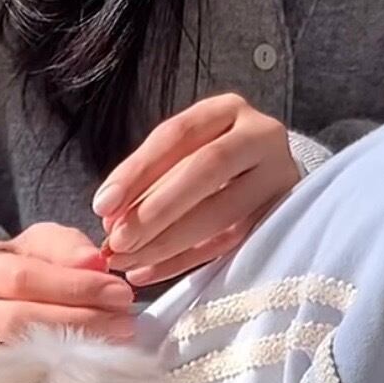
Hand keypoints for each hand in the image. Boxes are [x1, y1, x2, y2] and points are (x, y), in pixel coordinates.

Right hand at [0, 222, 135, 365]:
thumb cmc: (13, 274)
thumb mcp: (35, 247)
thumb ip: (65, 247)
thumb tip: (95, 262)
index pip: (22, 278)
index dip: (74, 286)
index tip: (119, 292)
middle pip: (19, 321)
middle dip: (80, 319)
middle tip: (124, 320)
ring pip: (18, 357)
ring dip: (75, 349)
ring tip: (115, 341)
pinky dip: (59, 376)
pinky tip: (89, 367)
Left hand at [93, 95, 299, 286]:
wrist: (269, 177)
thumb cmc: (213, 165)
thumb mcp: (184, 154)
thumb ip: (149, 179)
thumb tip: (110, 217)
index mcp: (227, 110)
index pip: (177, 134)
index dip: (137, 171)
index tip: (103, 205)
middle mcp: (259, 136)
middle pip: (205, 169)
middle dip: (154, 210)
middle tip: (119, 240)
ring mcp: (277, 178)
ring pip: (221, 212)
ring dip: (167, 242)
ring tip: (129, 261)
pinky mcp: (279, 218)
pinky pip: (228, 244)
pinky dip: (184, 261)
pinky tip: (149, 272)